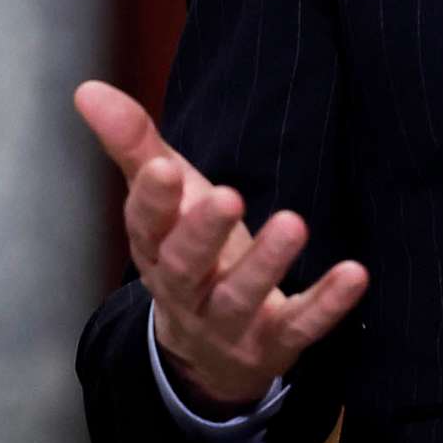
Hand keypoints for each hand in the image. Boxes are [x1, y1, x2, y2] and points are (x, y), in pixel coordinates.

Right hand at [76, 79, 368, 413]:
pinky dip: (326, 303)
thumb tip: (87, 89)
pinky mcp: (274, 344)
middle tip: (227, 197)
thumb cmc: (188, 252)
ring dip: (266, 264)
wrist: (207, 353)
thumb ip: (134, 146)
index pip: (145, 227)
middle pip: (186, 266)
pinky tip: (355, 273)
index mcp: (155, 251)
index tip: (164, 169)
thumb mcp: (166, 200)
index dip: (153, 201)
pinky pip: (299, 326)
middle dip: (203, 233)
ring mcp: (228, 323)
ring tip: (294, 223)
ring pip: (240, 298)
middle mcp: (185, 291)